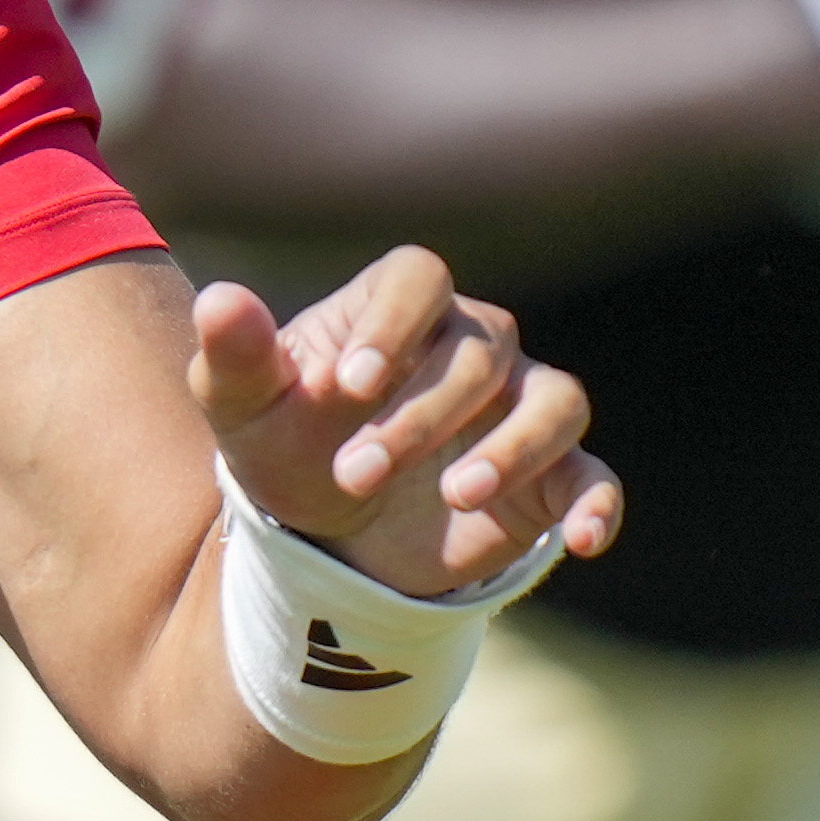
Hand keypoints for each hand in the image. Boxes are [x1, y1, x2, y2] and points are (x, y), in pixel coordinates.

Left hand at [189, 246, 620, 599]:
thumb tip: (222, 301)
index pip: (418, 279)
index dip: (392, 325)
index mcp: (395, 310)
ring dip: (513, 447)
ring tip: (457, 493)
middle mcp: (470, 346)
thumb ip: (236, 356)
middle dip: (419, 415)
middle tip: (354, 474)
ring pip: (554, 399)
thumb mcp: (245, 410)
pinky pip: (593, 476)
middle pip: (477, 351)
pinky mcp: (549, 476)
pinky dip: (598, 503)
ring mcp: (517, 408)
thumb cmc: (285, 446)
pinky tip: (583, 541)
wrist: (325, 534)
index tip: (348, 385)